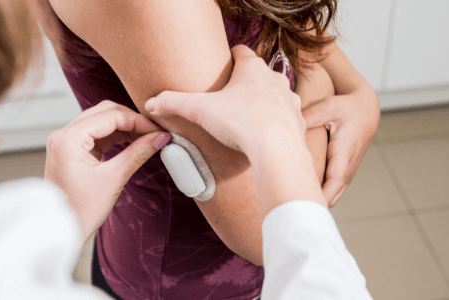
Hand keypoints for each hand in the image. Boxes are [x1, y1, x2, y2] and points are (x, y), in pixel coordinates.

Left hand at [44, 100, 171, 244]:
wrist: (60, 230)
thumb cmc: (78, 211)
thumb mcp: (113, 180)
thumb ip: (137, 154)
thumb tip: (158, 138)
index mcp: (68, 139)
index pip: (110, 116)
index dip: (138, 121)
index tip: (157, 130)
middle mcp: (64, 135)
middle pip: (105, 112)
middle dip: (132, 120)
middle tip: (154, 131)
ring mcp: (66, 142)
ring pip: (102, 121)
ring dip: (125, 127)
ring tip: (146, 138)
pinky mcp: (72, 150)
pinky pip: (97, 134)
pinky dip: (116, 136)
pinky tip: (132, 142)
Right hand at [144, 45, 305, 156]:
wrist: (277, 150)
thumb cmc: (241, 124)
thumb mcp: (200, 111)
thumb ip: (173, 103)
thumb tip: (151, 103)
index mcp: (252, 69)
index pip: (241, 51)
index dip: (230, 57)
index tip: (222, 67)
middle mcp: (274, 79)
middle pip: (258, 73)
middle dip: (244, 82)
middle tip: (229, 96)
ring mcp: (289, 99)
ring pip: (274, 93)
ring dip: (262, 100)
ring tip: (247, 116)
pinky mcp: (297, 120)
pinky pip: (285, 115)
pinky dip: (275, 121)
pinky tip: (264, 134)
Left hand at [302, 89, 379, 206]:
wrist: (367, 109)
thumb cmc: (346, 107)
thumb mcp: (328, 107)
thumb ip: (308, 117)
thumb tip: (286, 127)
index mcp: (344, 151)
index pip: (335, 180)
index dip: (323, 195)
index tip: (309, 207)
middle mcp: (349, 164)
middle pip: (334, 193)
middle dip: (318, 204)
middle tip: (295, 214)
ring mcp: (349, 169)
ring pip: (335, 194)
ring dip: (320, 201)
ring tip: (298, 210)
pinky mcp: (346, 170)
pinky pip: (335, 189)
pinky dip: (324, 195)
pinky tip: (306, 198)